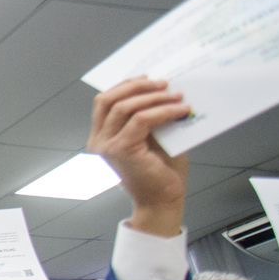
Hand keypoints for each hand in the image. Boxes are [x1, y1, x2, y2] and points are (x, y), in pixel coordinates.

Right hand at [88, 77, 189, 237]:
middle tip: (164, 83)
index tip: (148, 78)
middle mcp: (98, 140)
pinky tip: (180, 110)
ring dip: (153, 97)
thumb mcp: (152, 137)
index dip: (124, 85)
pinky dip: (162, 111)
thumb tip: (163, 91)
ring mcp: (107, 146)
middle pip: (109, 99)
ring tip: (176, 95)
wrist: (162, 201)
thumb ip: (148, 117)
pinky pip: (141, 120)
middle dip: (137, 86)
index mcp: (102, 136)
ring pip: (124, 107)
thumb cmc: (160, 172)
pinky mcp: (121, 150)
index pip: (104, 102)